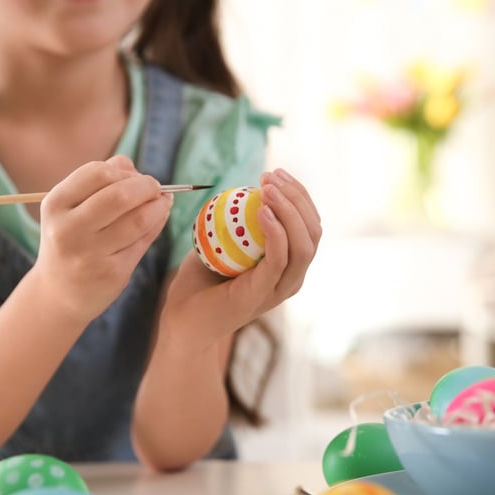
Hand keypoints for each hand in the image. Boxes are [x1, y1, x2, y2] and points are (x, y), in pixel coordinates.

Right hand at [32, 155, 172, 322]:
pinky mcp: (112, 273)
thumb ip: (100, 181)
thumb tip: (134, 168)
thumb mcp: (71, 208)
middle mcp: (69, 229)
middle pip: (120, 195)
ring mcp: (90, 254)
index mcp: (56, 204)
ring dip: (159, 205)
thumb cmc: (72, 239)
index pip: (97, 172)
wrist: (59, 292)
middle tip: (156, 188)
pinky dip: (158, 224)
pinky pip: (144, 240)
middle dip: (147, 186)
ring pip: (139, 219)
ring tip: (162, 202)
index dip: (124, 171)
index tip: (135, 177)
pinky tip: (158, 219)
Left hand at [161, 168, 321, 348]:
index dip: (298, 195)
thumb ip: (236, 222)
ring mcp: (280, 288)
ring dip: (290, 210)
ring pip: (304, 245)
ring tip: (267, 188)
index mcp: (288, 266)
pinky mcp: (264, 295)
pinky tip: (262, 211)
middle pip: (313, 231)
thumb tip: (243, 187)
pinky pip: (279, 260)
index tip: (275, 173)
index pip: (309, 225)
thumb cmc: (199, 281)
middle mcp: (291, 278)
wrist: (181, 322)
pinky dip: (276, 233)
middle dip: (298, 198)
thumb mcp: (220, 244)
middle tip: (271, 175)